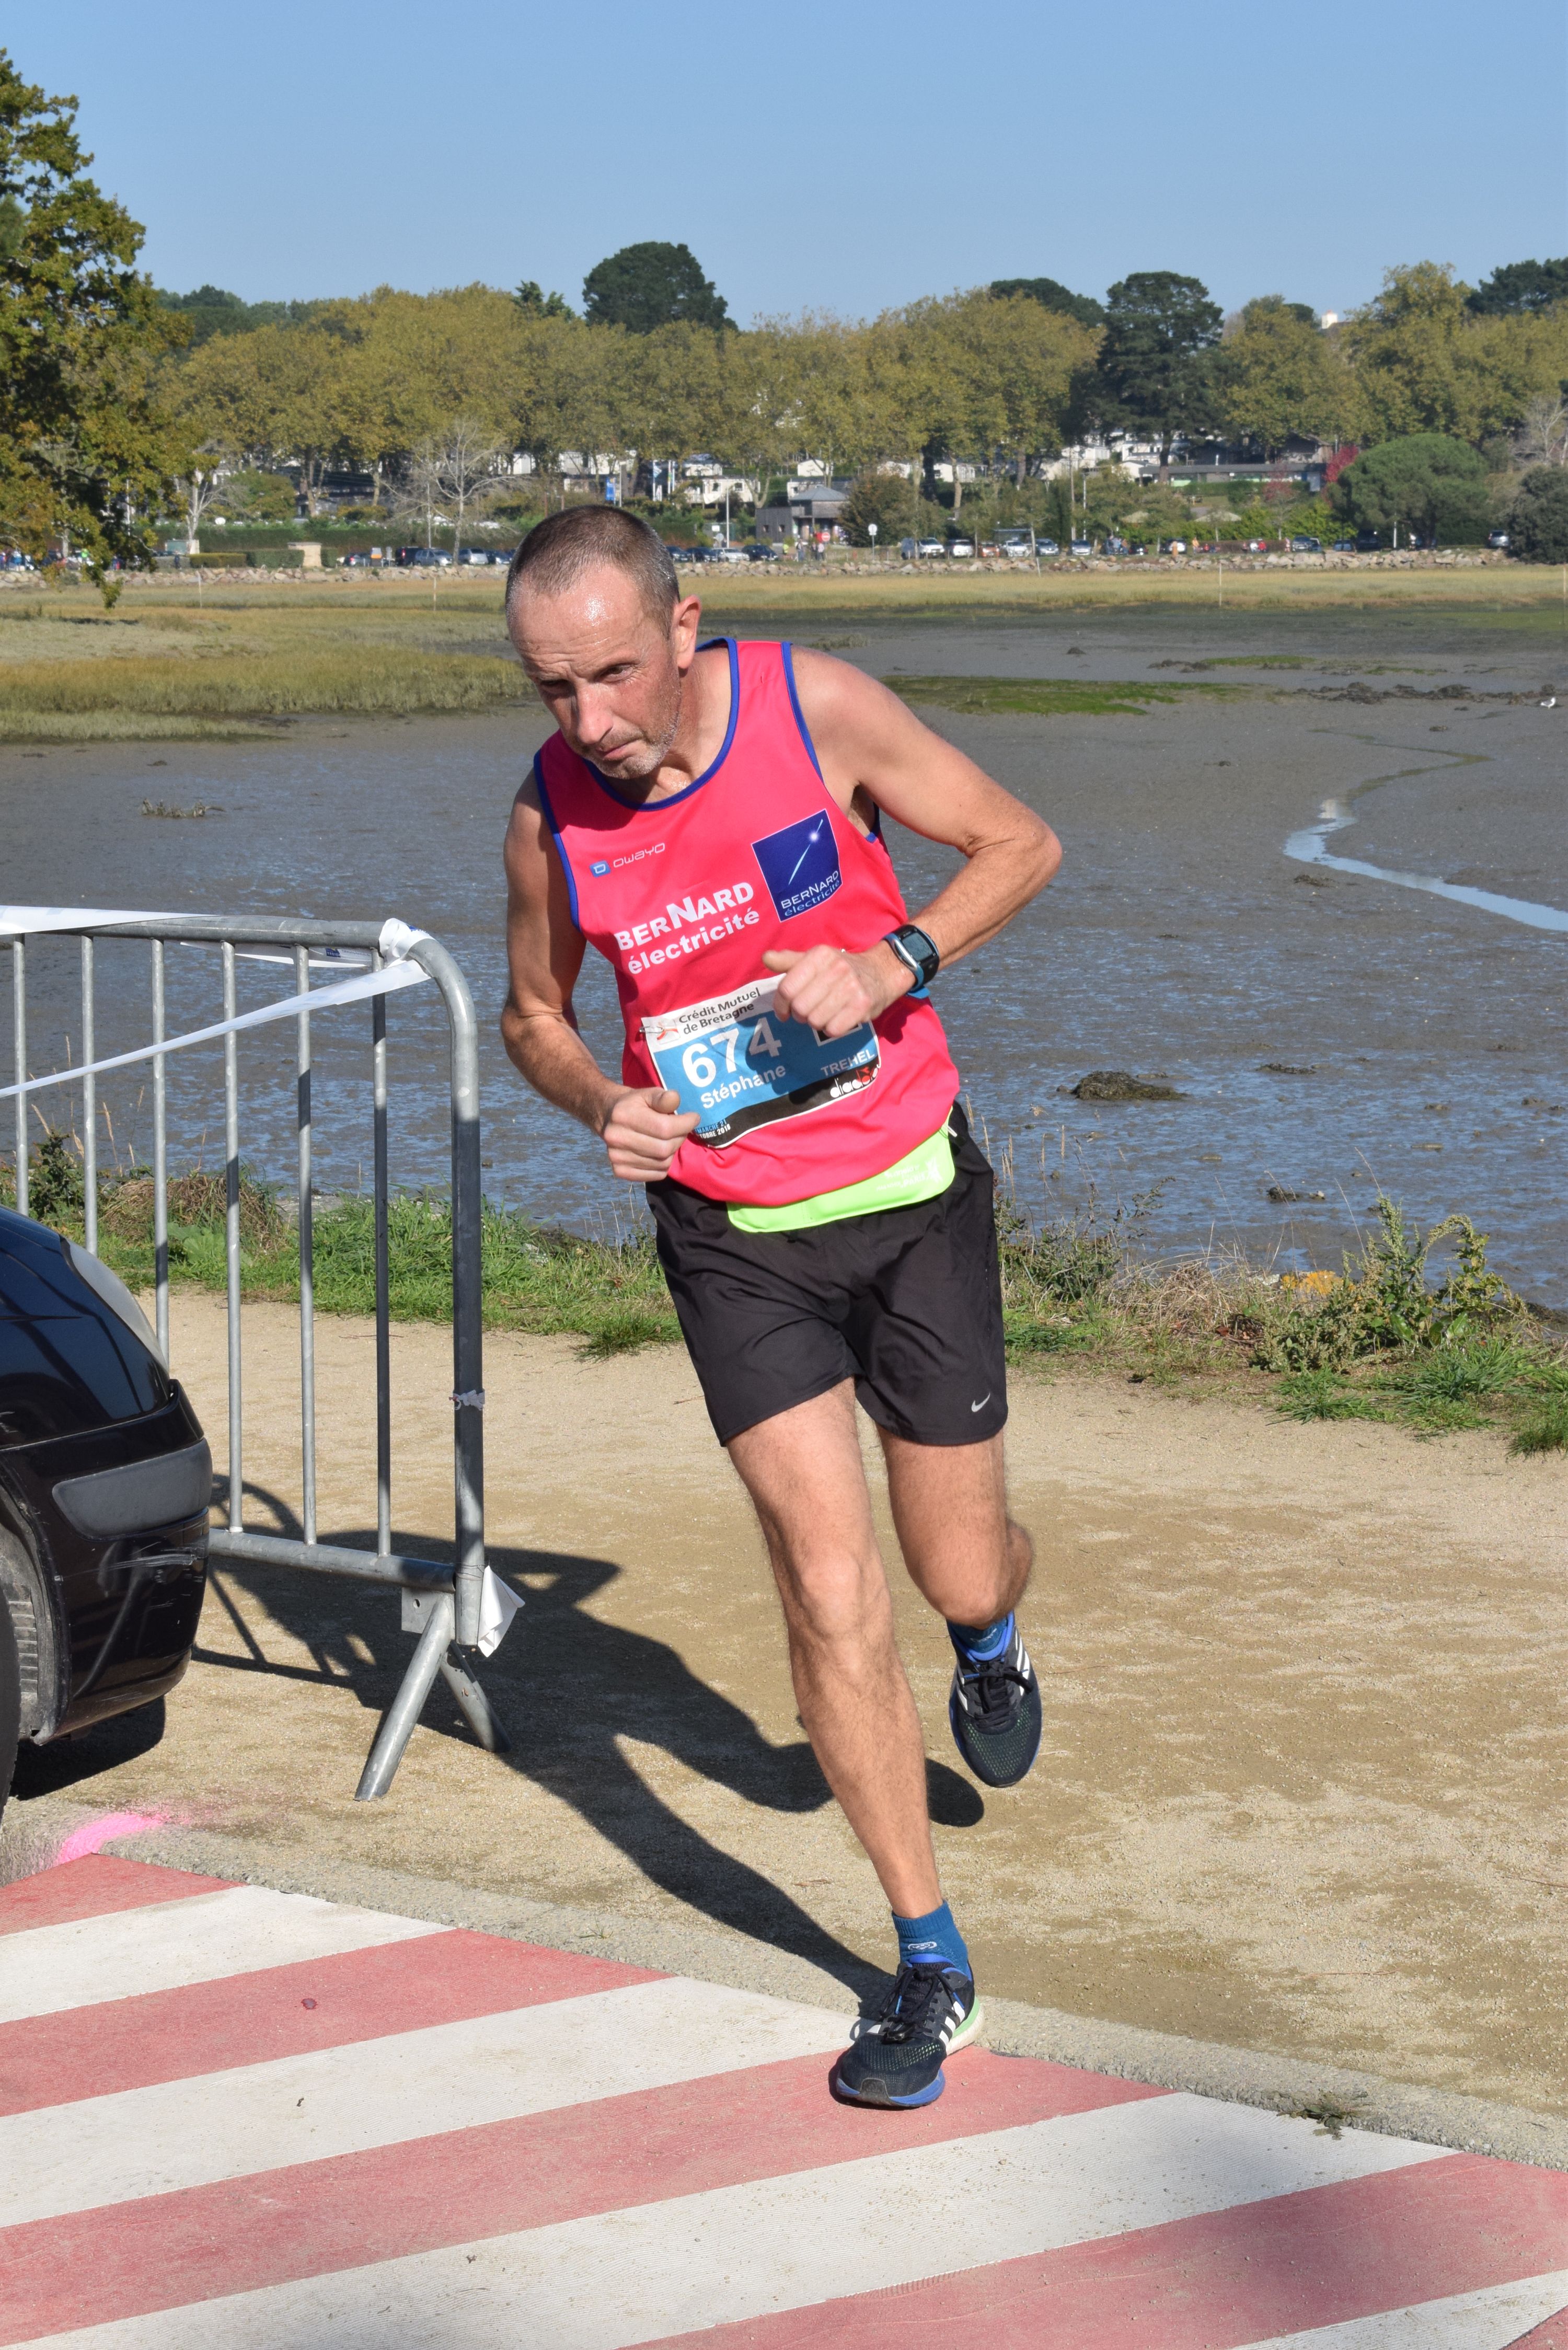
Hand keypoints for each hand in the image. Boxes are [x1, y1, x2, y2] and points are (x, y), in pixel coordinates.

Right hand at [598, 1086, 699, 1181]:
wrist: (607, 1116)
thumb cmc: (633, 1104)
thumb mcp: (648, 1094)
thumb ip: (663, 1097)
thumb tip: (675, 1099)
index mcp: (624, 1116)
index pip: (664, 1128)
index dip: (685, 1124)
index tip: (694, 1118)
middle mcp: (617, 1138)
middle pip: (664, 1148)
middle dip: (680, 1138)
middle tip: (681, 1130)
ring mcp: (617, 1157)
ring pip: (662, 1163)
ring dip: (672, 1152)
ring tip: (668, 1140)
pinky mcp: (620, 1171)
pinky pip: (656, 1175)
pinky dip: (664, 1165)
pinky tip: (660, 1153)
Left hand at [761, 942, 909, 1037]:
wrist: (881, 972)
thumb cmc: (842, 968)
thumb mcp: (816, 959)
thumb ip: (789, 961)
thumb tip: (766, 958)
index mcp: (820, 955)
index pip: (787, 988)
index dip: (780, 1005)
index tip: (784, 1011)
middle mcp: (836, 968)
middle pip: (800, 1007)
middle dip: (800, 1014)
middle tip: (809, 1011)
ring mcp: (851, 987)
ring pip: (815, 1021)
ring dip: (816, 1022)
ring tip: (825, 1013)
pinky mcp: (863, 1005)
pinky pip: (833, 1029)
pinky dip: (832, 1028)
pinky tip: (838, 1019)